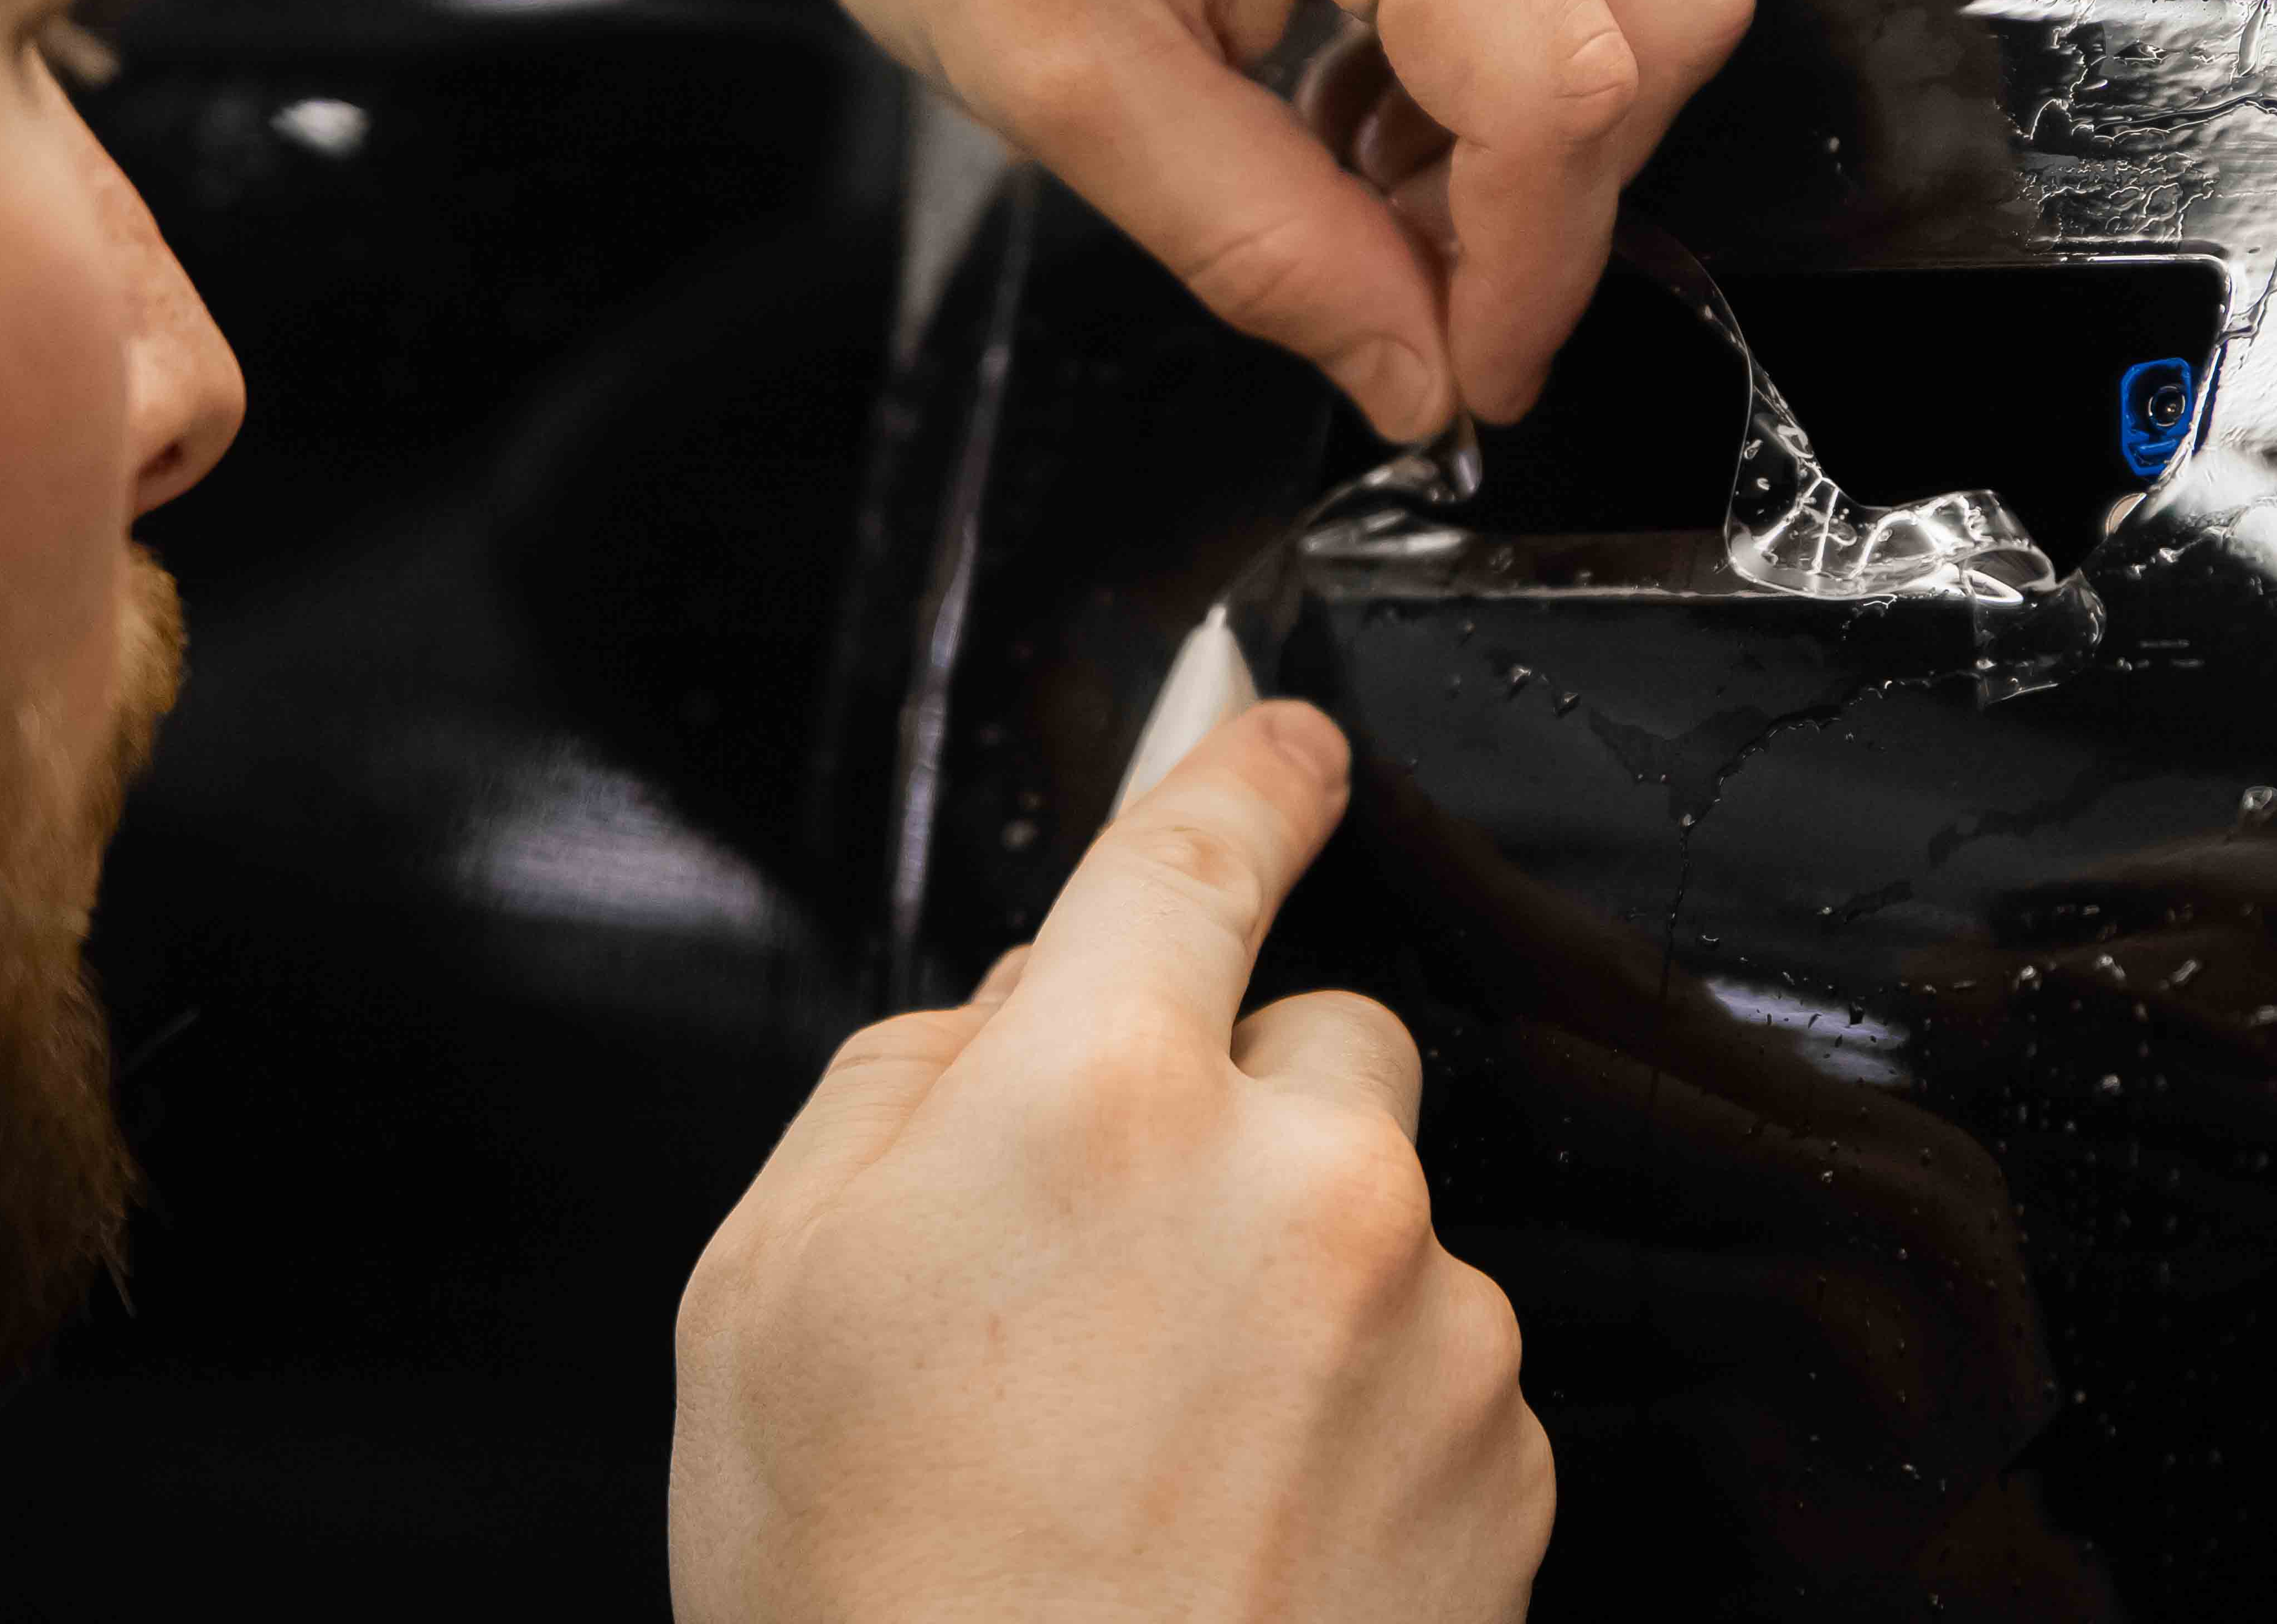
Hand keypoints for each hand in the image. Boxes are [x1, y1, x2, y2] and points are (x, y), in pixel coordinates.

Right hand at [669, 702, 1549, 1623]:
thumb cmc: (868, 1595)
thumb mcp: (766, 1296)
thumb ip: (906, 1086)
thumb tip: (1019, 1002)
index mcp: (1095, 1099)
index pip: (1197, 852)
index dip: (1242, 769)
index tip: (1284, 738)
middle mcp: (1303, 1177)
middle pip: (1326, 1039)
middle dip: (1248, 1107)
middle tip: (1131, 1274)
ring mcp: (1433, 1321)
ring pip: (1391, 1215)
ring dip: (1309, 1279)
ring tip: (1171, 1451)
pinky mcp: (1510, 1455)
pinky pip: (1450, 1361)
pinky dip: (1373, 1409)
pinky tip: (1256, 1522)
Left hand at [681, 0, 1752, 434]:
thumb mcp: (1072, 86)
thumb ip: (1273, 254)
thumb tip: (1420, 376)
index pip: (1565, 91)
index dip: (1534, 272)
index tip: (1473, 370)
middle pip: (1672, 10)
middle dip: (1560, 180)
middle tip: (1406, 253)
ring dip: (1563, 71)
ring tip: (1374, 122)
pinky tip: (1390, 20)